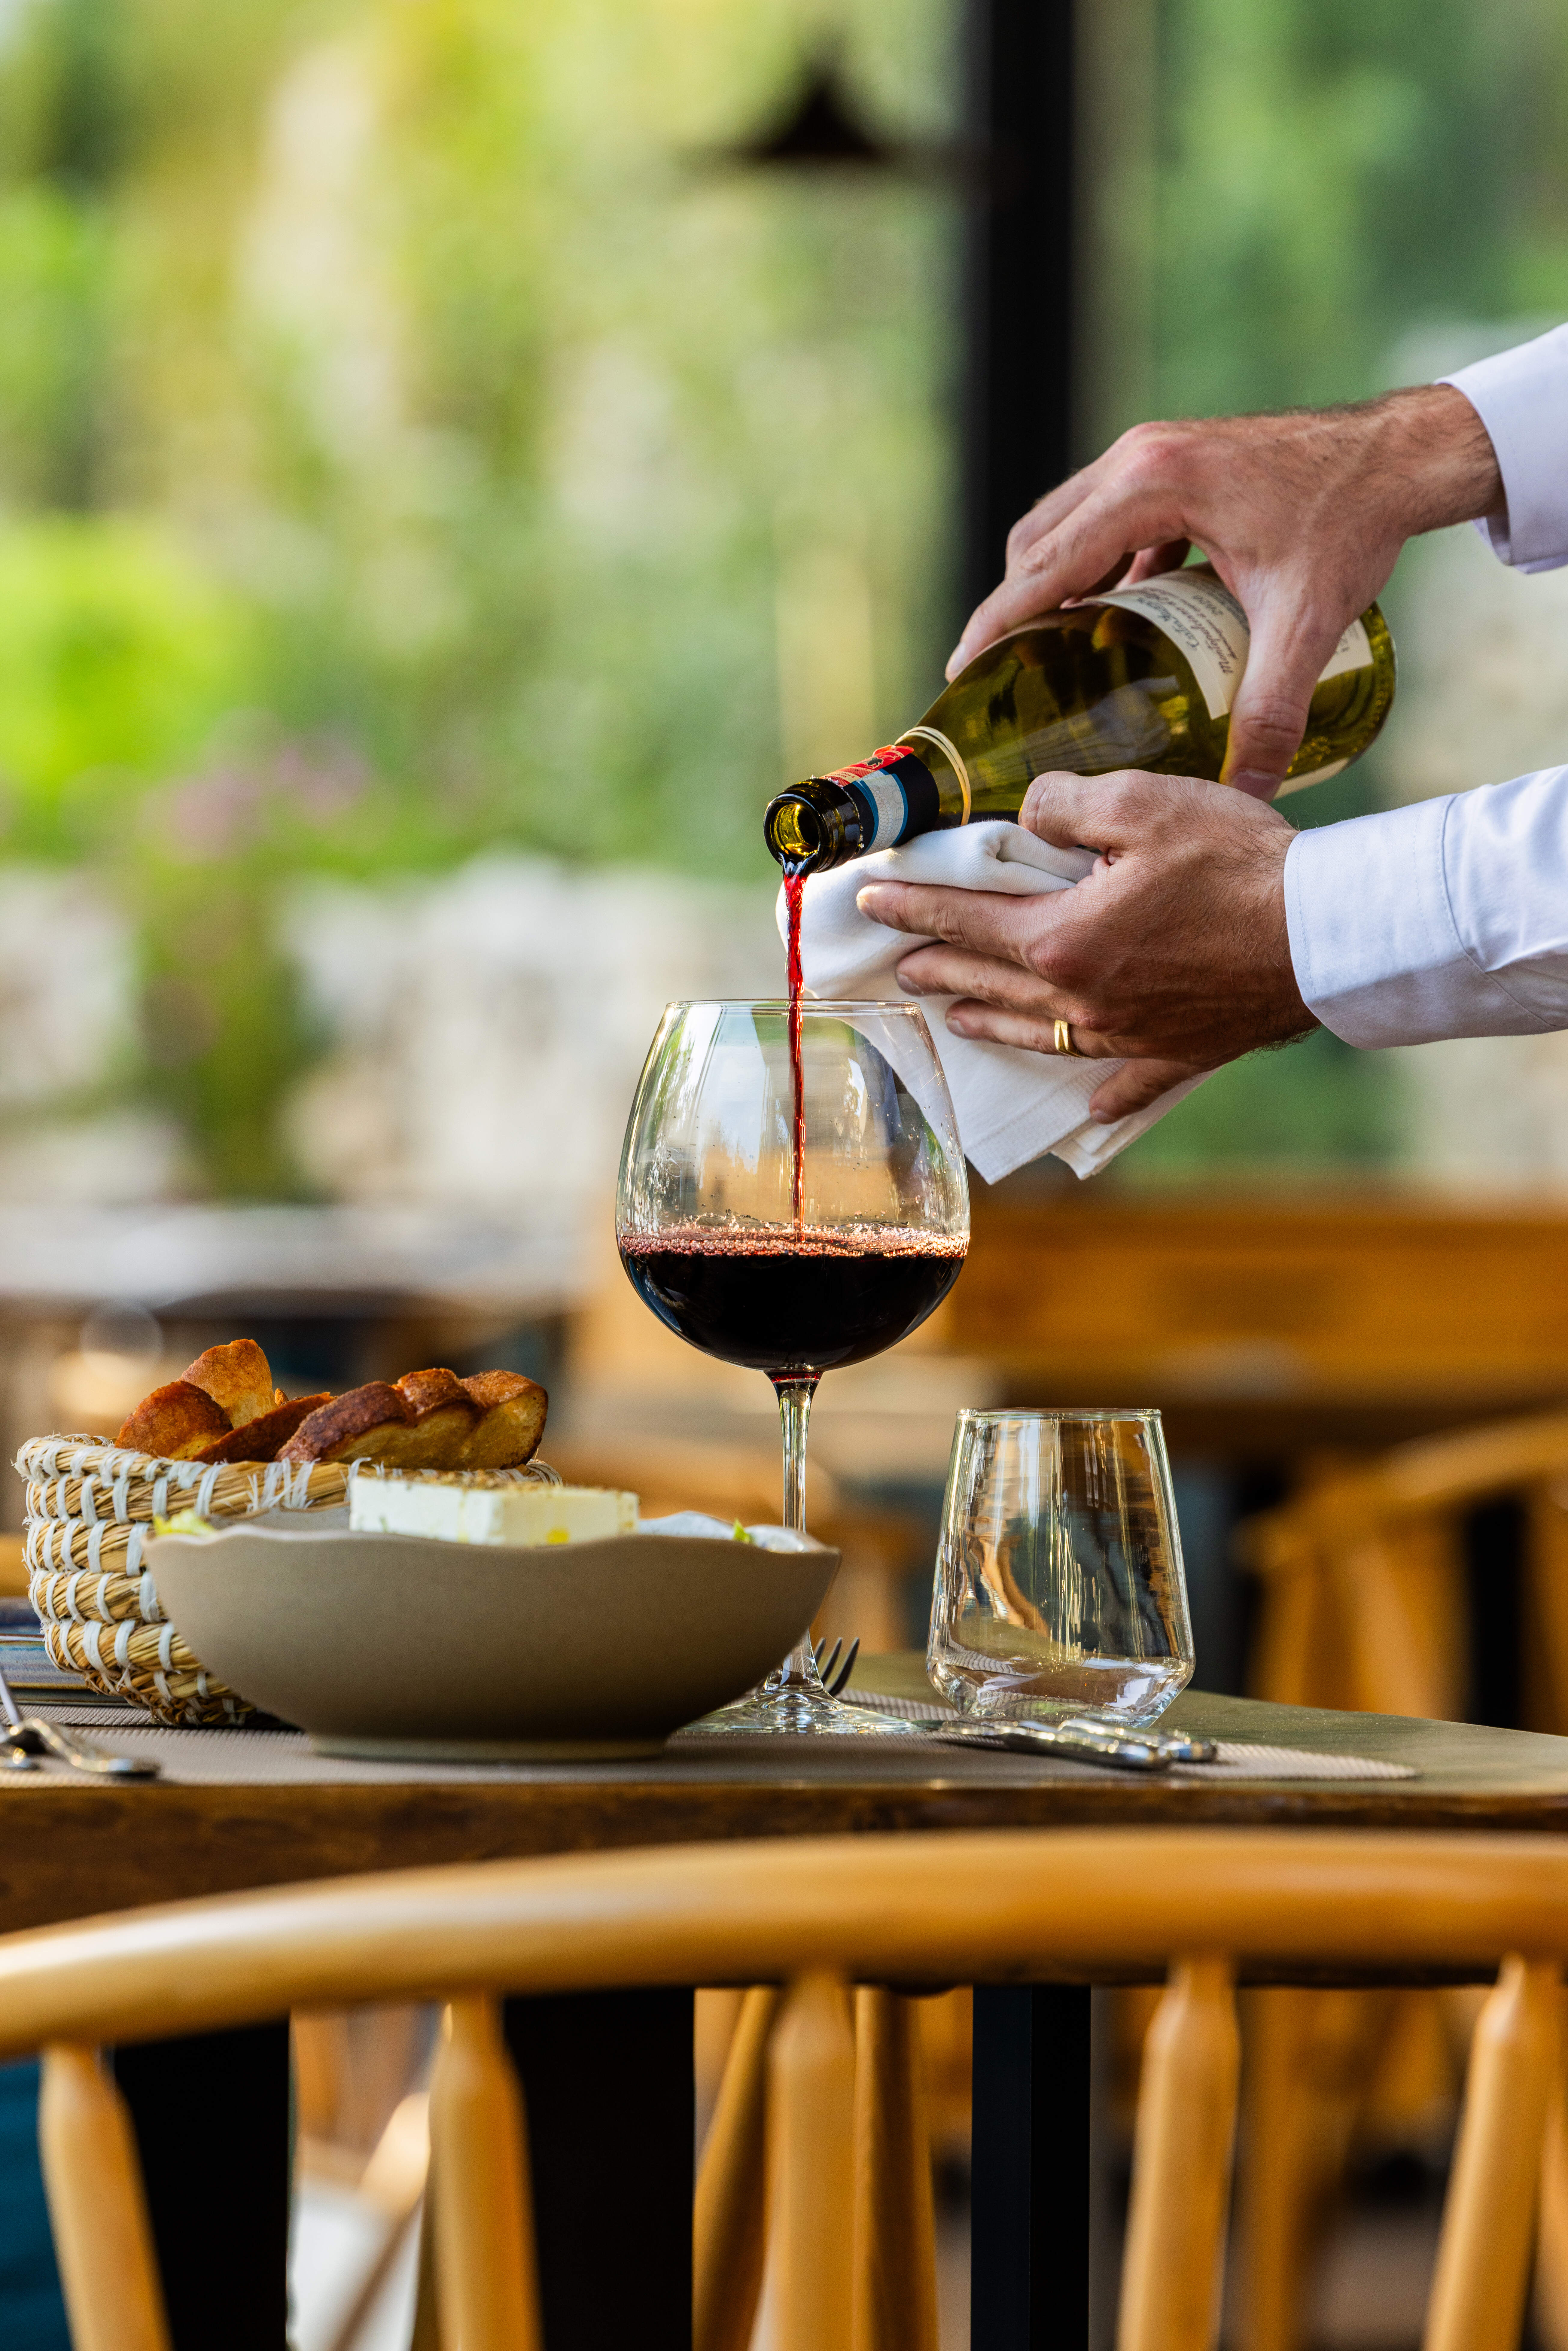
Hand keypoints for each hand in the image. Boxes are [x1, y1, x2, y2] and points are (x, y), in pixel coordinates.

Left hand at [856, 771, 1313, 1122]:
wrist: (1326, 932)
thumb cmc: (1236, 861)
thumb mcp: (1142, 802)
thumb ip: (1067, 804)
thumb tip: (1029, 814)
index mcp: (1064, 937)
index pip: (968, 919)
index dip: (915, 907)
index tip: (871, 902)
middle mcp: (1084, 998)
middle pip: (992, 981)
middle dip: (939, 970)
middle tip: (900, 968)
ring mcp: (1131, 1033)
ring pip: (1041, 1034)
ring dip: (991, 1024)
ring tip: (955, 1021)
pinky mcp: (1182, 1051)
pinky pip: (1131, 1081)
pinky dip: (1106, 1094)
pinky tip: (1090, 1106)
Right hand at [948, 384, 1502, 795]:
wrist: (1401, 454)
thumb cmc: (1353, 519)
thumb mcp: (1306, 621)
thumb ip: (1272, 710)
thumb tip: (1247, 792)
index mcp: (1153, 486)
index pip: (1048, 564)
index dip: (998, 619)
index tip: (962, 667)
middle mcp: (1138, 459)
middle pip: (1041, 540)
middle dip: (1016, 606)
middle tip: (1003, 673)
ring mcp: (1152, 454)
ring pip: (1067, 524)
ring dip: (1054, 583)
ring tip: (1050, 651)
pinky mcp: (1171, 463)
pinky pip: (1107, 519)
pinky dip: (1096, 565)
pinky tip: (1115, 616)